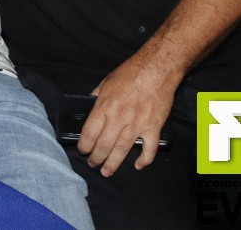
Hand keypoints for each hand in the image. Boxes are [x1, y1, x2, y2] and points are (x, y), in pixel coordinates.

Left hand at [76, 59, 179, 176]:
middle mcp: (119, 118)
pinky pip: (149, 149)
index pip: (89, 132)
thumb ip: (96, 97)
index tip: (82, 149)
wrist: (157, 69)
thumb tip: (88, 107)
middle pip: (104, 145)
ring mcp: (137, 124)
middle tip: (92, 163)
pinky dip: (144, 160)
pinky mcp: (153, 127)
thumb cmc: (130, 73)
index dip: (84, 145)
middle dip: (96, 158)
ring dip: (113, 164)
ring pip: (122, 150)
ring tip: (106, 172)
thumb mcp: (106, 82)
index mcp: (105, 106)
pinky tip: (137, 165)